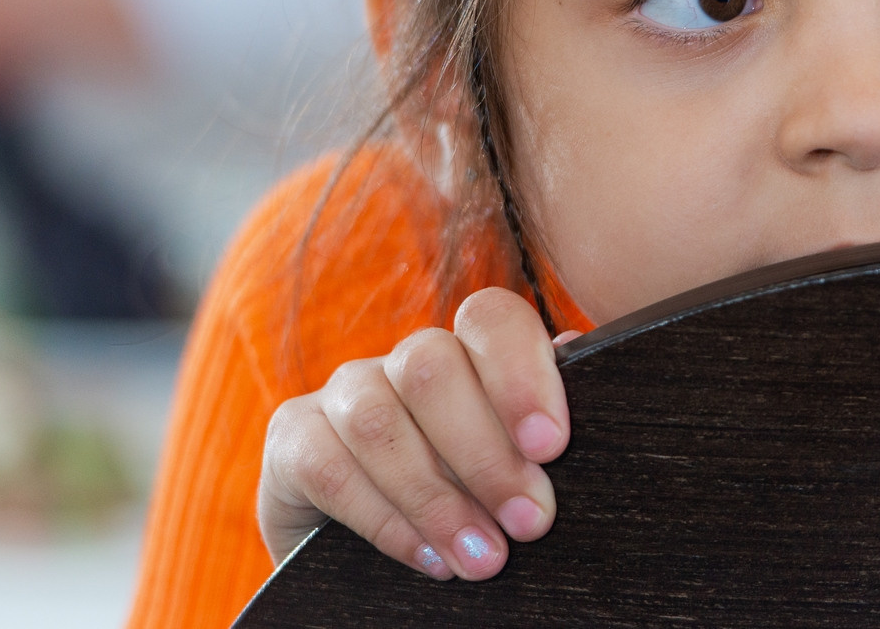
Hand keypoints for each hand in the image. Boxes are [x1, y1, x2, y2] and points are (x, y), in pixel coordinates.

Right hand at [258, 288, 571, 579]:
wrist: (364, 552)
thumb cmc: (467, 498)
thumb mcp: (514, 461)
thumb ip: (541, 418)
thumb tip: (588, 364)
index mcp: (467, 351)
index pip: (491, 319)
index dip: (522, 373)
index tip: (553, 445)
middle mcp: (403, 361)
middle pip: (433, 368)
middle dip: (487, 454)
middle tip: (531, 521)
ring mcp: (343, 392)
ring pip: (379, 418)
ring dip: (437, 497)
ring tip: (484, 558)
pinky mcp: (292, 438)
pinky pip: (330, 468)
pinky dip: (386, 520)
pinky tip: (429, 559)